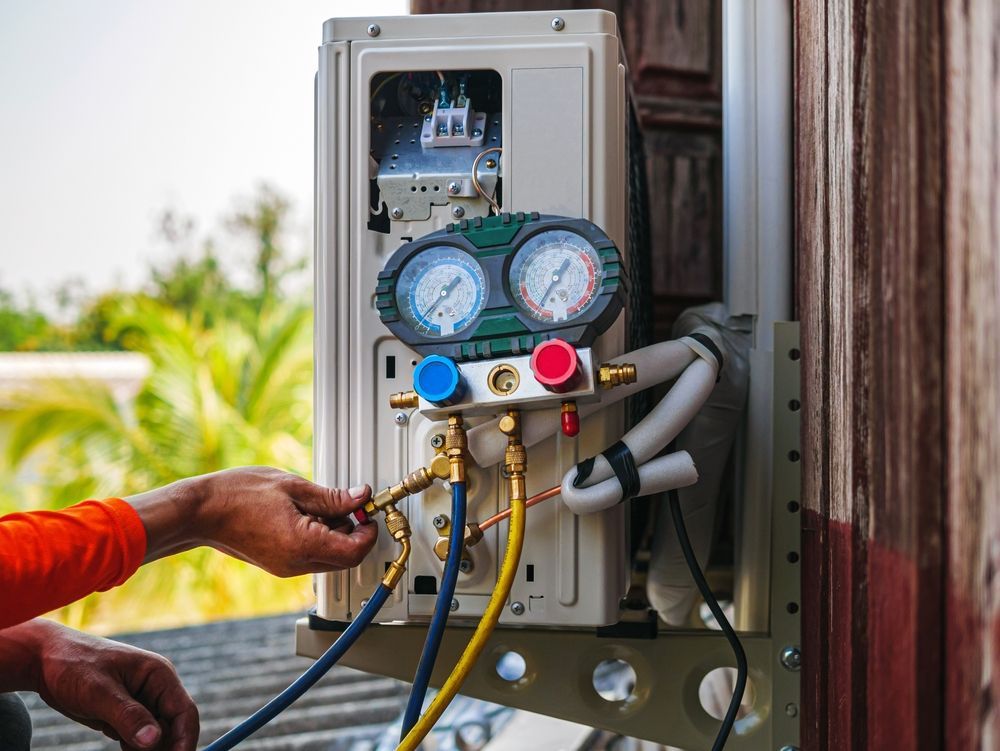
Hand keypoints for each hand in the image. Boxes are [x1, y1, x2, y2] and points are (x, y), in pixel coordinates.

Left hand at [0, 619, 197, 750]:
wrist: (44, 660)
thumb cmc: (73, 665)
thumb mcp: (99, 692)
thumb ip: (128, 715)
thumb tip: (154, 740)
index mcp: (158, 675)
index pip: (184, 711)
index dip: (186, 740)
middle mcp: (154, 688)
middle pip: (172, 726)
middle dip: (167, 749)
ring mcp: (140, 702)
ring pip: (155, 735)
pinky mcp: (124, 714)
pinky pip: (137, 738)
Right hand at [127, 467, 377, 576]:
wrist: (201, 511)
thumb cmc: (237, 495)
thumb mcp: (292, 486)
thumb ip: (332, 496)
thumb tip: (361, 496)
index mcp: (303, 545)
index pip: (354, 552)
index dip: (368, 532)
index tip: (367, 511)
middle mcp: (296, 563)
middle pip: (345, 558)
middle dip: (353, 531)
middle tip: (346, 503)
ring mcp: (286, 567)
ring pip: (329, 558)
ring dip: (335, 533)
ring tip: (316, 505)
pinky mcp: (279, 563)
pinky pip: (311, 555)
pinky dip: (318, 537)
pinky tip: (303, 514)